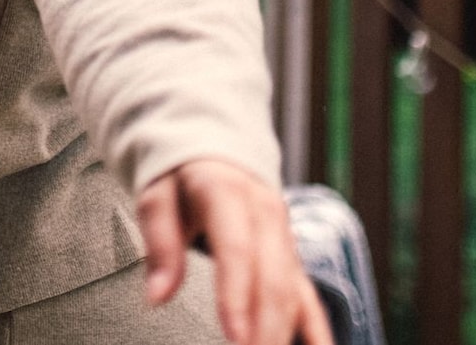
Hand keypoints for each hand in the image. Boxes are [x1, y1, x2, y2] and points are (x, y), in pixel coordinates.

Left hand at [136, 157, 334, 344]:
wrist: (215, 149)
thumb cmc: (183, 178)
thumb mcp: (157, 197)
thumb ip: (160, 244)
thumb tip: (158, 296)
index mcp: (229, 193)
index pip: (237, 249)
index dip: (236, 295)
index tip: (234, 336)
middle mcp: (265, 214)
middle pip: (272, 279)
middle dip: (264, 329)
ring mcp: (283, 235)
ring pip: (291, 291)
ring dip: (282, 334)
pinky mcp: (290, 255)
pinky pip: (308, 295)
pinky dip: (317, 329)